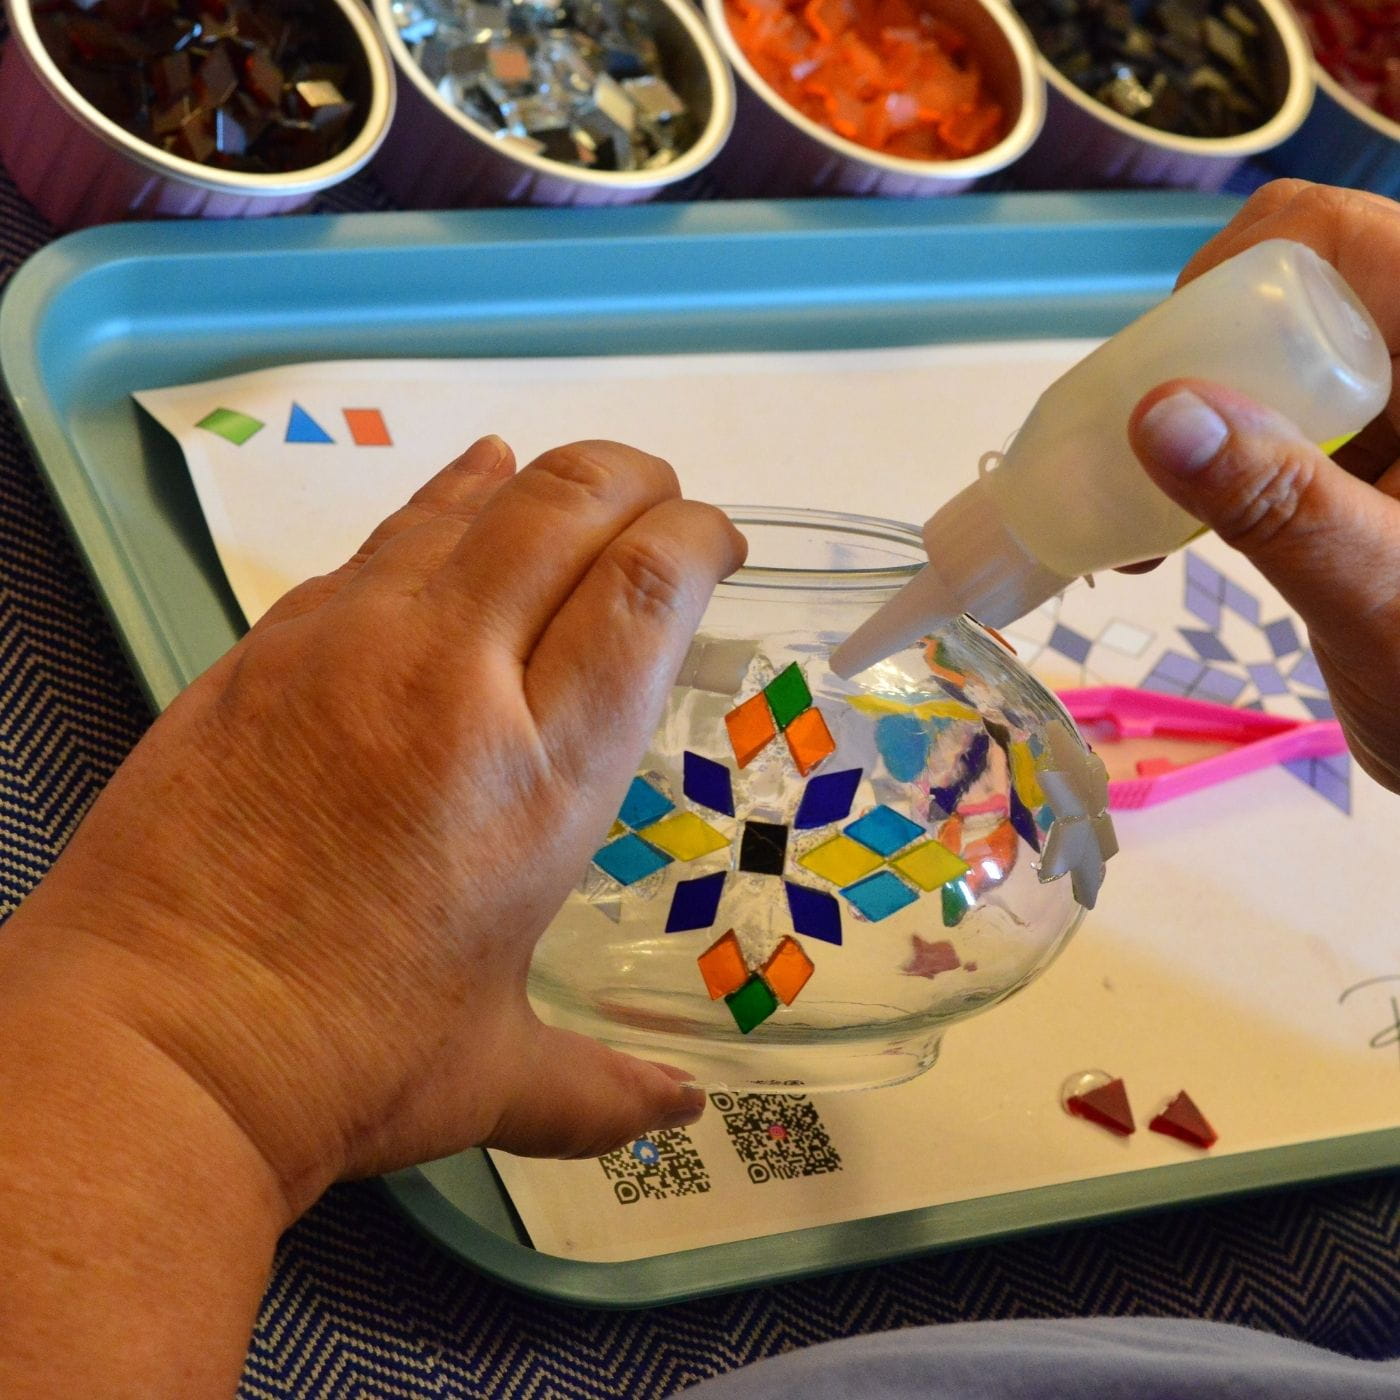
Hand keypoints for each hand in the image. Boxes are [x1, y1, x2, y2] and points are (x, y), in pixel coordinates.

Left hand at [4, 435, 744, 1218]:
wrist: (143, 1048)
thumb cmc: (337, 1064)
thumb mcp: (490, 1074)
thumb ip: (599, 1086)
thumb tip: (677, 1110)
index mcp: (542, 780)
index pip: (644, 592)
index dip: (696, 538)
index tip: (719, 543)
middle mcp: (456, 683)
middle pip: (567, 510)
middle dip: (637, 481)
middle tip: (666, 501)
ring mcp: (349, 647)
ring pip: (468, 505)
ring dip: (543, 479)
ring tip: (580, 487)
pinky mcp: (266, 646)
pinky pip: (379, 541)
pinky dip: (442, 503)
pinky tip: (466, 490)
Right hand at [1127, 180, 1399, 791]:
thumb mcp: (1380, 597)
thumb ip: (1280, 504)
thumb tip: (1161, 412)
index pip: (1334, 240)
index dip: (1234, 280)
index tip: (1169, 383)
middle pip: (1292, 295)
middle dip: (1197, 370)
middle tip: (1147, 465)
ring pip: (1275, 363)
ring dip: (1194, 430)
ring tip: (1144, 519)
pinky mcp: (1379, 466)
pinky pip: (1281, 428)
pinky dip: (1218, 472)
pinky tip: (1175, 539)